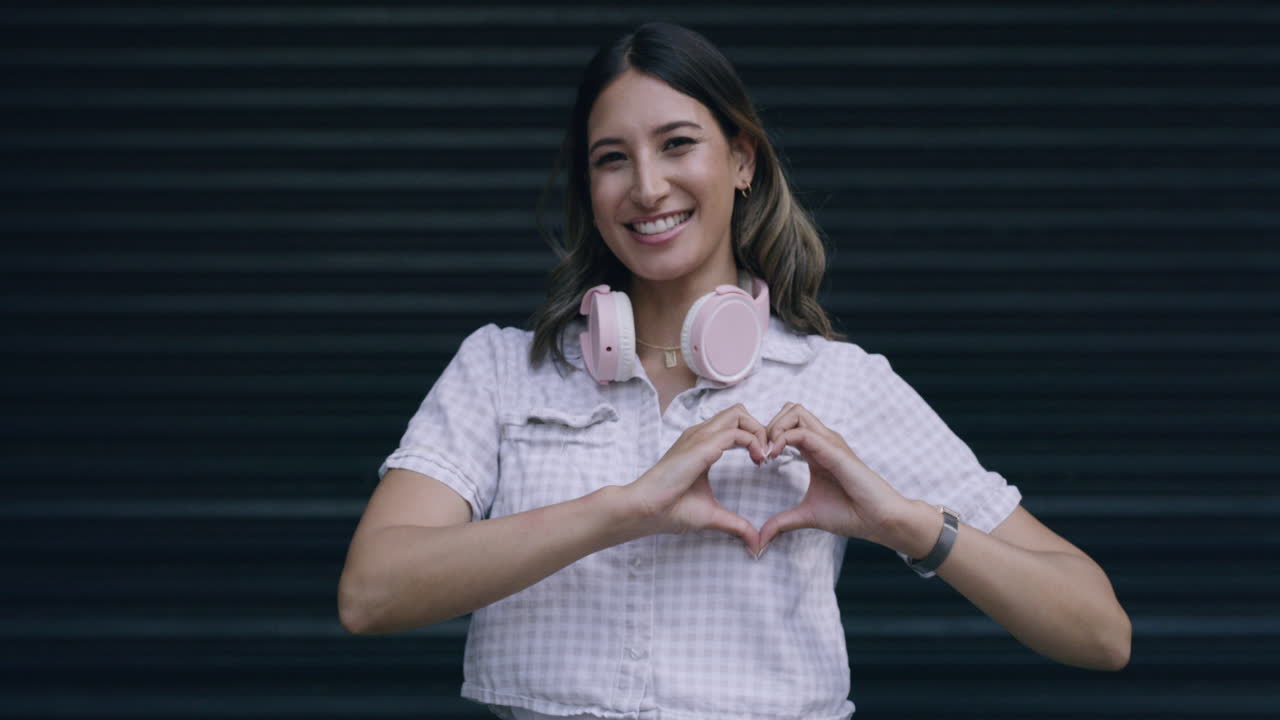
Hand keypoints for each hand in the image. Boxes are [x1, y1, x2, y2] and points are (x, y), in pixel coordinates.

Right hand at [622, 403, 768, 551]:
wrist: (644, 509)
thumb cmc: (670, 510)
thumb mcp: (711, 514)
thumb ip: (735, 525)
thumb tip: (755, 544)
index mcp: (701, 445)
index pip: (734, 425)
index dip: (754, 437)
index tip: (761, 462)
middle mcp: (699, 435)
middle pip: (739, 412)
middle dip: (760, 428)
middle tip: (766, 455)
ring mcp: (699, 437)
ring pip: (738, 414)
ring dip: (758, 432)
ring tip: (763, 457)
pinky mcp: (700, 446)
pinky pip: (735, 432)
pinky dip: (753, 442)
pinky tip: (757, 461)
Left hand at [757, 402, 911, 554]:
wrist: (879, 520)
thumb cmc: (851, 514)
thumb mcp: (807, 516)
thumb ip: (782, 523)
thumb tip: (760, 541)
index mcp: (815, 450)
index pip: (787, 424)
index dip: (767, 435)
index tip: (757, 460)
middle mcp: (822, 441)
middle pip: (789, 409)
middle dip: (767, 424)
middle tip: (759, 452)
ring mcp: (829, 443)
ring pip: (795, 411)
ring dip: (773, 427)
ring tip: (766, 453)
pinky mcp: (834, 451)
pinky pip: (803, 433)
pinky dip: (782, 439)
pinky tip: (773, 457)